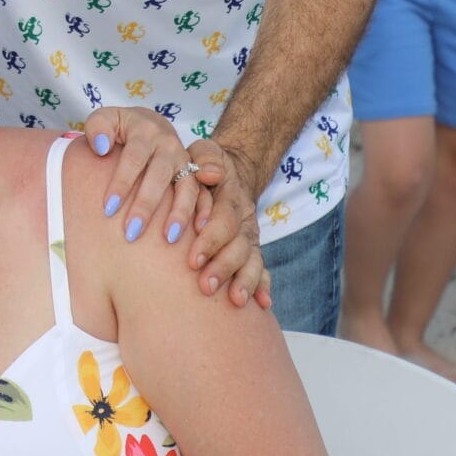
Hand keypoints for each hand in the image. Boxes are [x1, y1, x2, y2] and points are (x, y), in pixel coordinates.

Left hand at [82, 105, 207, 244]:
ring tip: (169, 238)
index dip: (122, 182)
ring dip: (179, 213)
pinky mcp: (194, 174)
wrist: (150, 125)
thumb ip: (97, 127)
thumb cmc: (119, 128)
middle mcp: (168, 145)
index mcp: (145, 130)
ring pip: (186, 186)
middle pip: (159, 176)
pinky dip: (203, 211)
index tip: (108, 208)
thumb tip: (101, 147)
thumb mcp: (105, 119)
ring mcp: (184, 160)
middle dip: (146, 205)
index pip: (133, 158)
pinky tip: (198, 231)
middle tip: (131, 233)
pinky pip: (202, 193)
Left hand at [181, 138, 272, 309]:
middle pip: (239, 245)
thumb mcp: (203, 150)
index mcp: (231, 197)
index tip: (193, 259)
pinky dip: (263, 286)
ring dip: (244, 281)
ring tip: (234, 300)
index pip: (225, 219)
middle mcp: (244, 219)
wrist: (228, 172)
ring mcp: (249, 236)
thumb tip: (210, 173)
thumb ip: (205, 157)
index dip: (212, 239)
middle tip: (205, 285)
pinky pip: (261, 269)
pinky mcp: (250, 250)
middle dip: (223, 266)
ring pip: (252, 260)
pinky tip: (262, 305)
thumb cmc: (203, 164)